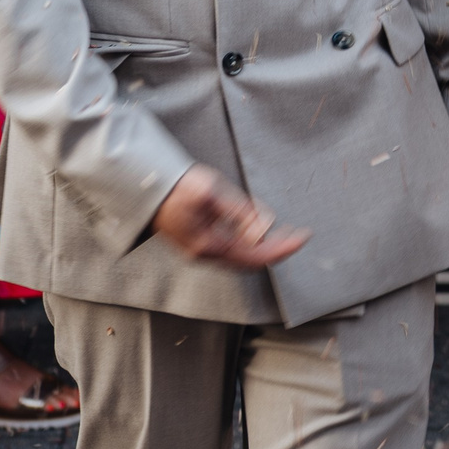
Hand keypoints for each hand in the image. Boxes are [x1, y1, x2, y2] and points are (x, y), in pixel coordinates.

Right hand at [150, 165, 309, 269]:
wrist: (146, 189)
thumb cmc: (176, 187)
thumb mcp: (211, 192)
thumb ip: (239, 210)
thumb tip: (263, 227)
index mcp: (209, 245)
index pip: (255, 256)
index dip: (281, 248)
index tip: (302, 238)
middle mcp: (205, 255)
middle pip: (250, 261)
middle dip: (276, 249)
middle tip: (297, 235)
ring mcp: (201, 251)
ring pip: (241, 257)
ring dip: (264, 246)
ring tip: (283, 231)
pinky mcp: (199, 243)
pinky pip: (232, 249)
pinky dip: (250, 242)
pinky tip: (257, 229)